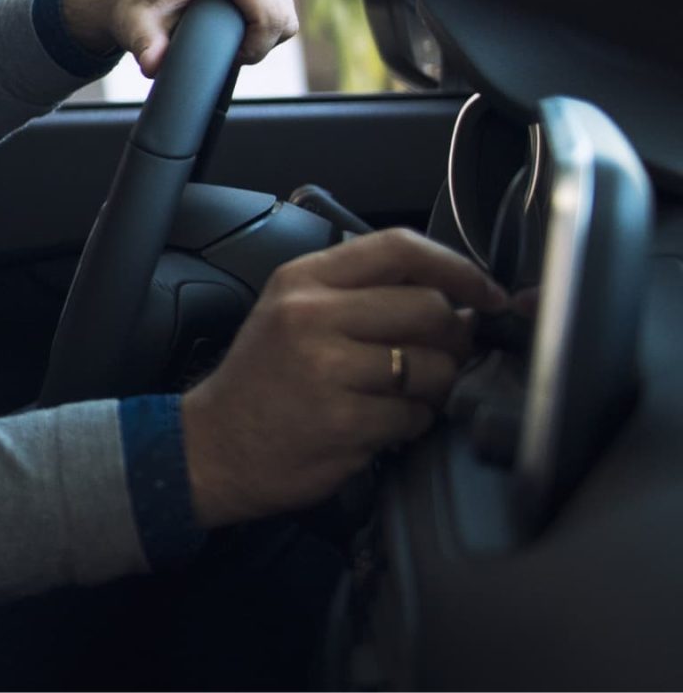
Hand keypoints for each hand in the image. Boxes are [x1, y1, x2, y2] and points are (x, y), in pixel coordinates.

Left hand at [60, 0, 299, 75]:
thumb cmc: (136, 3)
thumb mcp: (135, 26)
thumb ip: (145, 46)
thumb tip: (153, 65)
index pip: (268, 13)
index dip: (254, 46)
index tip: (225, 57)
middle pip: (282, 15)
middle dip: (258, 43)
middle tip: (220, 49)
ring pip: (286, 12)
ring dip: (261, 34)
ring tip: (223, 35)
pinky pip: (282, 5)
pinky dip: (263, 22)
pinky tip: (233, 22)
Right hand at [180, 229, 508, 527]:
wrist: (213, 447)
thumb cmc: (262, 383)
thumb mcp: (293, 315)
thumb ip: (363, 295)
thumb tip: (460, 302)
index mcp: (302, 281)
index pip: (400, 248)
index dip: (457, 268)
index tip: (484, 293)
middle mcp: (310, 316)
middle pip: (429, 307)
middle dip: (451, 339)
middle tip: (439, 358)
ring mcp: (325, 369)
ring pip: (432, 366)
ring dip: (434, 388)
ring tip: (400, 396)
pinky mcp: (342, 421)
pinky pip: (415, 416)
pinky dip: (410, 424)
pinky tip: (378, 423)